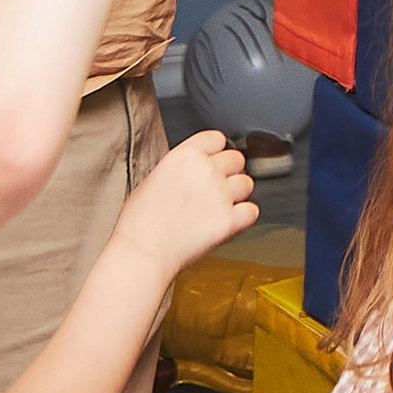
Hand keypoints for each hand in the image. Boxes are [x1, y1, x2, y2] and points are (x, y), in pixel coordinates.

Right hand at [111, 127, 256, 284]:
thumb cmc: (139, 224)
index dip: (216, 152)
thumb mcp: (153, 180)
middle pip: (236, 159)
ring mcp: (220, 194)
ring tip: (218, 209)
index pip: (217, 139)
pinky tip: (229, 222)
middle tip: (215, 190)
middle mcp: (206, 170)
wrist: (141, 254)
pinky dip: (243, 217)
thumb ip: (180, 169)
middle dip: (228, 173)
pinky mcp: (230, 220)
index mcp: (185, 155)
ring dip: (237, 195)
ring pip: (247, 184)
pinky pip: (252, 211)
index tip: (213, 162)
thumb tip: (193, 171)